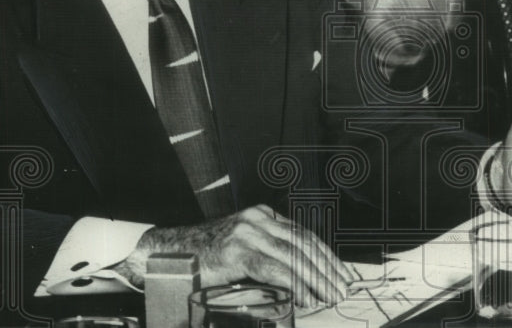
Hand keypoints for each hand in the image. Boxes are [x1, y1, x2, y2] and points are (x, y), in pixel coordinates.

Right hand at [117, 205, 354, 306]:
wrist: (167, 254)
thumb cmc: (204, 256)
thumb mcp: (241, 249)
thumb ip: (267, 256)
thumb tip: (299, 280)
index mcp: (263, 216)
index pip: (305, 235)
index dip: (327, 255)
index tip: (342, 274)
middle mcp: (258, 219)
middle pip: (305, 243)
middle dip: (329, 268)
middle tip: (344, 288)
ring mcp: (248, 233)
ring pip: (294, 255)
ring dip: (317, 278)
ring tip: (330, 295)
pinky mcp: (237, 252)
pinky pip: (274, 268)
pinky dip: (294, 284)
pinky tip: (306, 296)